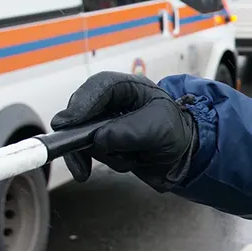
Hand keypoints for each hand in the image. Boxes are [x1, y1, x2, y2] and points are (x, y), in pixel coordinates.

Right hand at [50, 72, 198, 191]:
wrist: (185, 157)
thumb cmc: (177, 132)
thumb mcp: (160, 128)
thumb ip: (129, 132)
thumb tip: (99, 139)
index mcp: (130, 88)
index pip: (99, 87)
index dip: (81, 103)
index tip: (66, 123)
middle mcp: (113, 104)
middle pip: (82, 112)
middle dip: (81, 135)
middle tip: (75, 152)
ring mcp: (105, 124)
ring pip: (84, 138)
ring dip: (103, 153)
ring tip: (131, 157)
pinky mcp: (103, 143)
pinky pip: (90, 153)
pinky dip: (104, 162)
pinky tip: (127, 163)